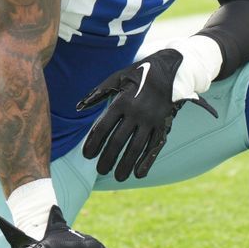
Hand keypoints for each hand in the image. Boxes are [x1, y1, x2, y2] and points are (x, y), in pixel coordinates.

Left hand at [76, 49, 216, 181]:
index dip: (93, 143)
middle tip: (100, 170)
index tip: (87, 155)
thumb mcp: (116, 78)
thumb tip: (78, 107)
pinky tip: (138, 174)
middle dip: (107, 158)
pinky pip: (154, 147)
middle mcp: (136, 112)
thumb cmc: (137, 75)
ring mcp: (151, 120)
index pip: (103, 127)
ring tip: (117, 177)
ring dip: (126, 165)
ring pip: (136, 147)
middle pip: (118, 141)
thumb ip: (97, 94)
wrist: (169, 70)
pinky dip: (147, 162)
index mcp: (121, 101)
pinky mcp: (163, 125)